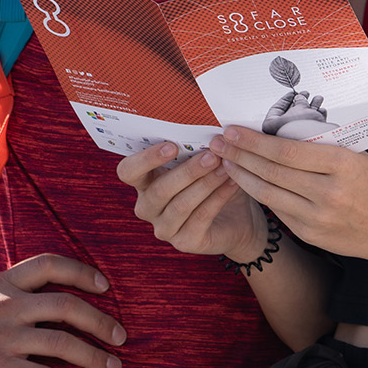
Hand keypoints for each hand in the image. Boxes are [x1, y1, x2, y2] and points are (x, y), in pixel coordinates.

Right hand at [0, 255, 123, 367]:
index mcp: (3, 284)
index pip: (49, 265)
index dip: (82, 272)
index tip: (105, 286)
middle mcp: (9, 306)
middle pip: (67, 305)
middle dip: (100, 321)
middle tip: (120, 335)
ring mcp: (5, 337)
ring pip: (62, 342)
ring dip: (93, 356)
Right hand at [116, 141, 265, 261]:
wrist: (239, 219)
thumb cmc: (215, 181)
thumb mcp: (203, 161)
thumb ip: (196, 147)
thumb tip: (205, 125)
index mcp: (145, 182)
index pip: (128, 171)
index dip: (145, 159)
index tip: (171, 145)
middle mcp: (148, 206)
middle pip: (158, 190)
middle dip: (187, 171)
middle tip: (211, 155)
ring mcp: (164, 228)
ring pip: (180, 205)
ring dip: (204, 184)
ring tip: (225, 167)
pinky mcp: (185, 242)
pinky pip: (200, 218)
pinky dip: (218, 197)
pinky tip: (232, 183)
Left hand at [209, 126, 367, 260]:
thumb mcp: (355, 156)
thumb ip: (320, 147)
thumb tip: (276, 132)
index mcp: (343, 165)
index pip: (288, 152)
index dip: (255, 141)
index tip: (233, 130)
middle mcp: (329, 193)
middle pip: (272, 172)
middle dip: (239, 155)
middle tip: (218, 141)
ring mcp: (318, 218)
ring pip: (268, 193)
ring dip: (241, 176)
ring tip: (224, 160)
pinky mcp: (310, 235)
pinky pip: (278, 210)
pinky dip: (259, 194)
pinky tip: (245, 181)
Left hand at [263, 89, 330, 139]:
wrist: (318, 140)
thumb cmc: (303, 127)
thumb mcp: (300, 107)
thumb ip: (299, 100)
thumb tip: (300, 98)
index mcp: (272, 126)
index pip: (277, 108)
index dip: (286, 99)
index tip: (292, 93)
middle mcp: (281, 133)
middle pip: (291, 113)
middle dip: (301, 102)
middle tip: (305, 95)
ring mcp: (294, 137)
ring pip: (302, 119)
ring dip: (311, 108)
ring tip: (317, 99)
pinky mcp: (306, 141)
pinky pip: (310, 126)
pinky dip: (316, 118)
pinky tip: (321, 111)